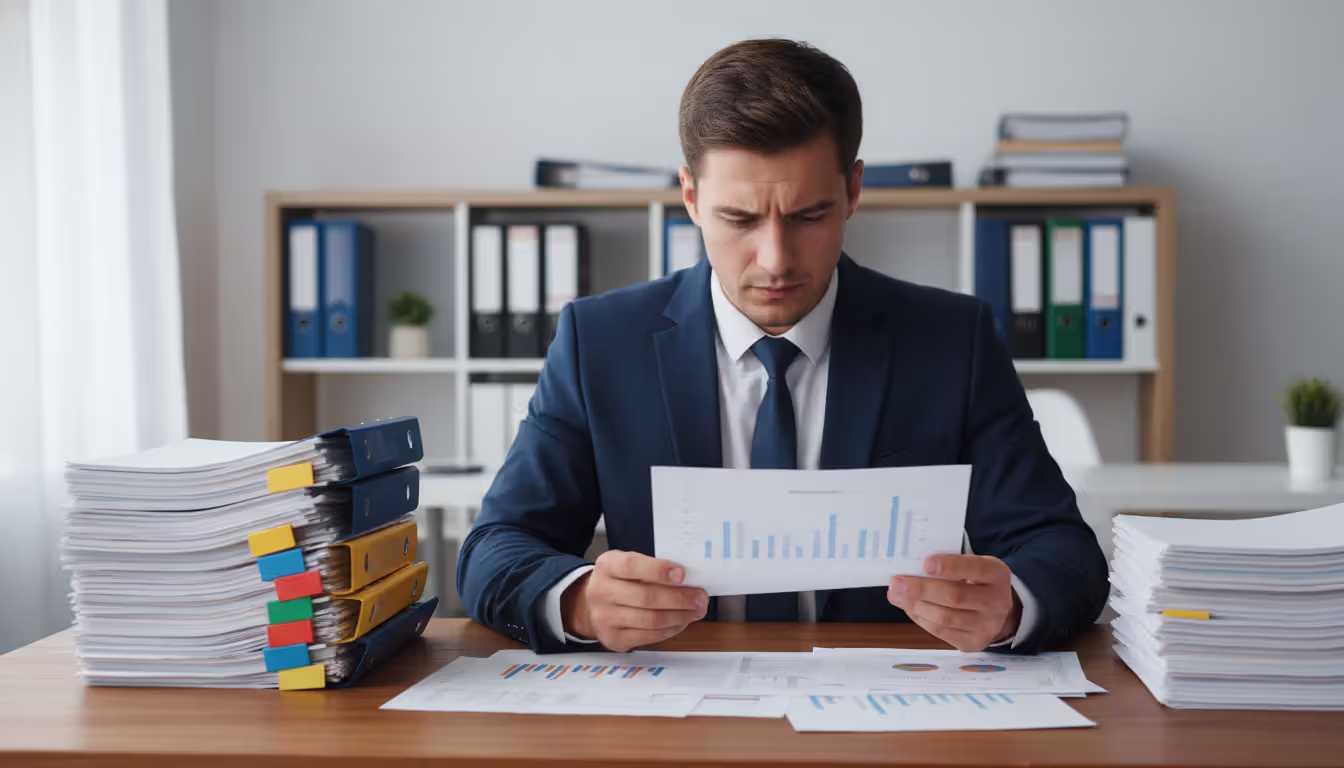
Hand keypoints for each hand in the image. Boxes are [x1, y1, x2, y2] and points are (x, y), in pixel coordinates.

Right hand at [561, 550, 707, 651]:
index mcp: (607, 566)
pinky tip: (682, 621)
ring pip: (651, 619)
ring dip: (680, 616)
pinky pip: (649, 636)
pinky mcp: (614, 639)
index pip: (632, 566)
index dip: (659, 570)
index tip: (682, 574)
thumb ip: (651, 568)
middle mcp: (601, 592)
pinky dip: (671, 629)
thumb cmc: (618, 580)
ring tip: (697, 610)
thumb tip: (689, 578)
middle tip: (700, 597)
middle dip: (680, 598)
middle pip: (646, 597)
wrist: (590, 605)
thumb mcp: (626, 564)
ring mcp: (605, 618)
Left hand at [886, 553, 1020, 651]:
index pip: (974, 568)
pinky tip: (911, 608)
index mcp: (997, 574)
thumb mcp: (971, 567)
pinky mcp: (973, 643)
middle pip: (954, 596)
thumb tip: (910, 570)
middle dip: (921, 589)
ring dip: (916, 606)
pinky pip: (941, 632)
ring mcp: (987, 626)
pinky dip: (921, 619)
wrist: (997, 612)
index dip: (950, 566)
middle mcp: (997, 602)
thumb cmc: (976, 582)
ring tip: (897, 595)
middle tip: (896, 583)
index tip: (926, 563)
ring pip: (945, 618)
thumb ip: (948, 566)